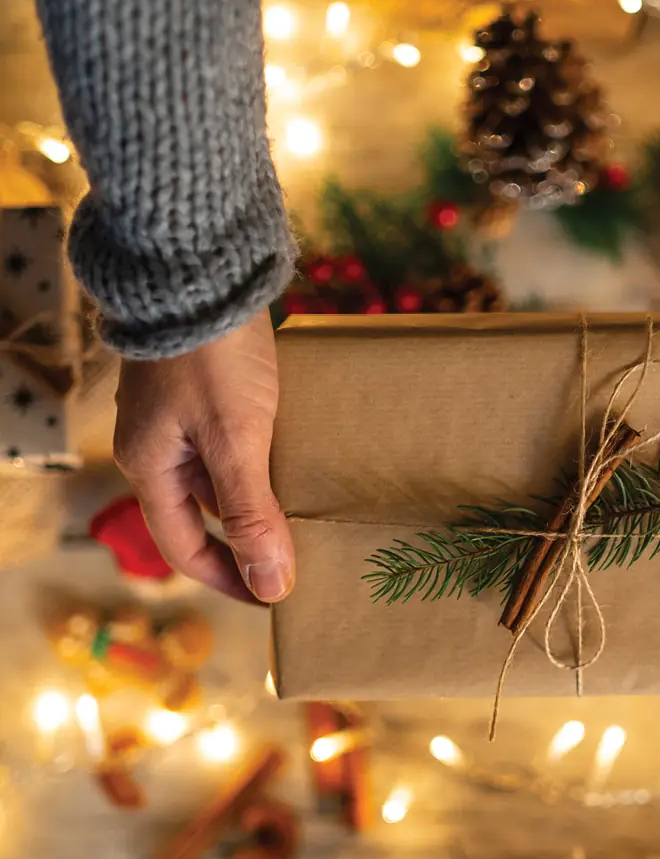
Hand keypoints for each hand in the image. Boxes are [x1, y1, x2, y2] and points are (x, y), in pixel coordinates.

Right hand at [113, 311, 294, 603]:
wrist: (199, 263)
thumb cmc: (213, 356)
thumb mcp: (236, 441)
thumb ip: (252, 513)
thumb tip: (272, 585)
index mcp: (151, 467)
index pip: (185, 548)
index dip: (228, 578)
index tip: (274, 595)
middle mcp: (159, 446)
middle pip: (204, 514)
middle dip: (248, 540)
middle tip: (300, 557)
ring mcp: (180, 414)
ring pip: (222, 477)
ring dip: (260, 499)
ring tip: (309, 515)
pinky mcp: (205, 387)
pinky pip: (234, 441)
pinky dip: (264, 460)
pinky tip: (301, 461)